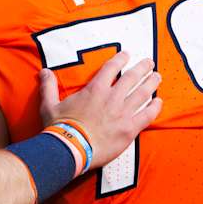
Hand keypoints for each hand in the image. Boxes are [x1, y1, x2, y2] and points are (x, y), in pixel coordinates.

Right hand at [40, 55, 161, 172]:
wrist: (70, 149)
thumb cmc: (59, 128)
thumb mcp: (49, 105)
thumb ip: (48, 86)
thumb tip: (44, 72)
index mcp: (95, 90)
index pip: (111, 68)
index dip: (120, 59)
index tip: (127, 54)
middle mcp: (112, 98)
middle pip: (132, 77)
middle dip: (142, 67)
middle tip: (149, 62)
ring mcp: (123, 113)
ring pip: (143, 93)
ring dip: (151, 83)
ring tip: (157, 76)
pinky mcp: (129, 129)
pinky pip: (147, 115)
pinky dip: (155, 107)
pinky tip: (158, 101)